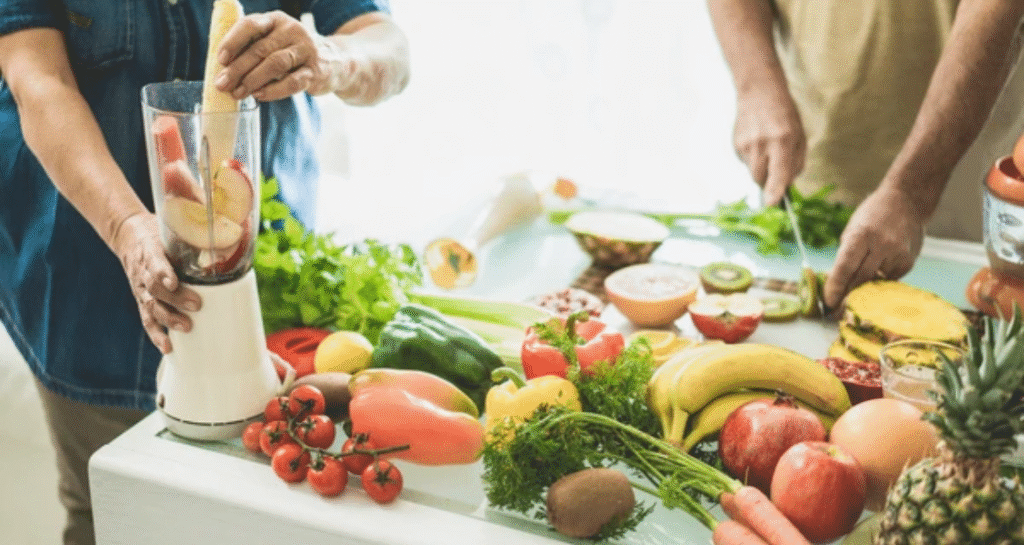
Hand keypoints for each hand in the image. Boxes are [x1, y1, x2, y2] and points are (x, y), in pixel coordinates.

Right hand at [112, 213, 200, 353]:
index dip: (163, 273)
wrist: (128, 233)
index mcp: (151, 251)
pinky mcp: (141, 299)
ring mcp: (141, 287)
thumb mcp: (171, 229)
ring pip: (151, 306)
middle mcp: (143, 271)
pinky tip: (167, 347)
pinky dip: (156, 334)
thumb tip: (227, 244)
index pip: (154, 262)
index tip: (174, 282)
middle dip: (175, 299)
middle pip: (155, 288)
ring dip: (168, 319)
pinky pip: (147, 319)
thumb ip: (193, 238)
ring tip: (185, 327)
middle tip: (196, 305)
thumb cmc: (158, 232)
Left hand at [214, 11, 340, 100]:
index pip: (250, 25)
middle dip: (237, 69)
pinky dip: (273, 91)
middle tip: (223, 84)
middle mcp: (292, 30)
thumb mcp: (275, 41)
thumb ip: (253, 48)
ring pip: (275, 64)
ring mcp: (306, 50)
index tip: (221, 60)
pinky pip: (292, 82)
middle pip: (260, 49)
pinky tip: (260, 96)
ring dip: (253, 80)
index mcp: (276, 20)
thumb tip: (223, 70)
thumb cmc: (294, 52)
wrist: (335, 61)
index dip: (233, 42)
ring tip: (238, 93)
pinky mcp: (316, 71)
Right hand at [733, 87, 805, 205]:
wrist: (759, 91)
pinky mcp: (736, 145)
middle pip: (761, 178)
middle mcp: (761, 144)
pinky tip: (757, 142)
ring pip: (752, 172)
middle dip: (768, 180)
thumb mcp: (799, 136)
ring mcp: (745, 144)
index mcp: (781, 140)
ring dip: (761, 169)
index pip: (778, 172)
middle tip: (775, 165)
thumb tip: (787, 185)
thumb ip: (796, 162)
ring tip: (766, 148)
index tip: (771, 204)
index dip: (775, 190)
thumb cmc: (784, 114)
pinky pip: (745, 163)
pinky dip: (753, 159)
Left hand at [823, 187, 924, 307]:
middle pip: (860, 280)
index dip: (835, 288)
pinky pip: (889, 281)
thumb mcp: (852, 230)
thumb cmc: (872, 216)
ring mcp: (897, 255)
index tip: (828, 302)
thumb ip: (845, 256)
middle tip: (836, 312)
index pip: (845, 267)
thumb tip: (835, 283)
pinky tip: (874, 279)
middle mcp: (881, 245)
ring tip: (852, 301)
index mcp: (861, 235)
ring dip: (863, 293)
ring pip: (875, 283)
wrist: (906, 202)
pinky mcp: (908, 262)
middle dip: (847, 298)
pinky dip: (878, 283)